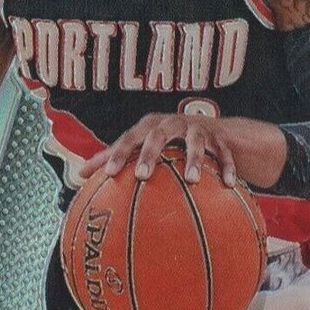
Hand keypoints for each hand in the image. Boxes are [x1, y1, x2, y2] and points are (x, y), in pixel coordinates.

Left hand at [81, 113, 237, 186]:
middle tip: (142, 176)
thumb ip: (113, 158)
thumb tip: (79, 176)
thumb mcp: (141, 146)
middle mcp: (171, 124)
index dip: (118, 154)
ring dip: (194, 159)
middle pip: (159, 134)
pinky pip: (224, 153)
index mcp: (149, 127)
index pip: (129, 138)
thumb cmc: (165, 142)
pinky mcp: (219, 139)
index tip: (108, 174)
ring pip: (195, 141)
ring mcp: (196, 130)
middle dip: (151, 153)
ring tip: (192, 180)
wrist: (209, 130)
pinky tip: (230, 185)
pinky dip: (227, 167)